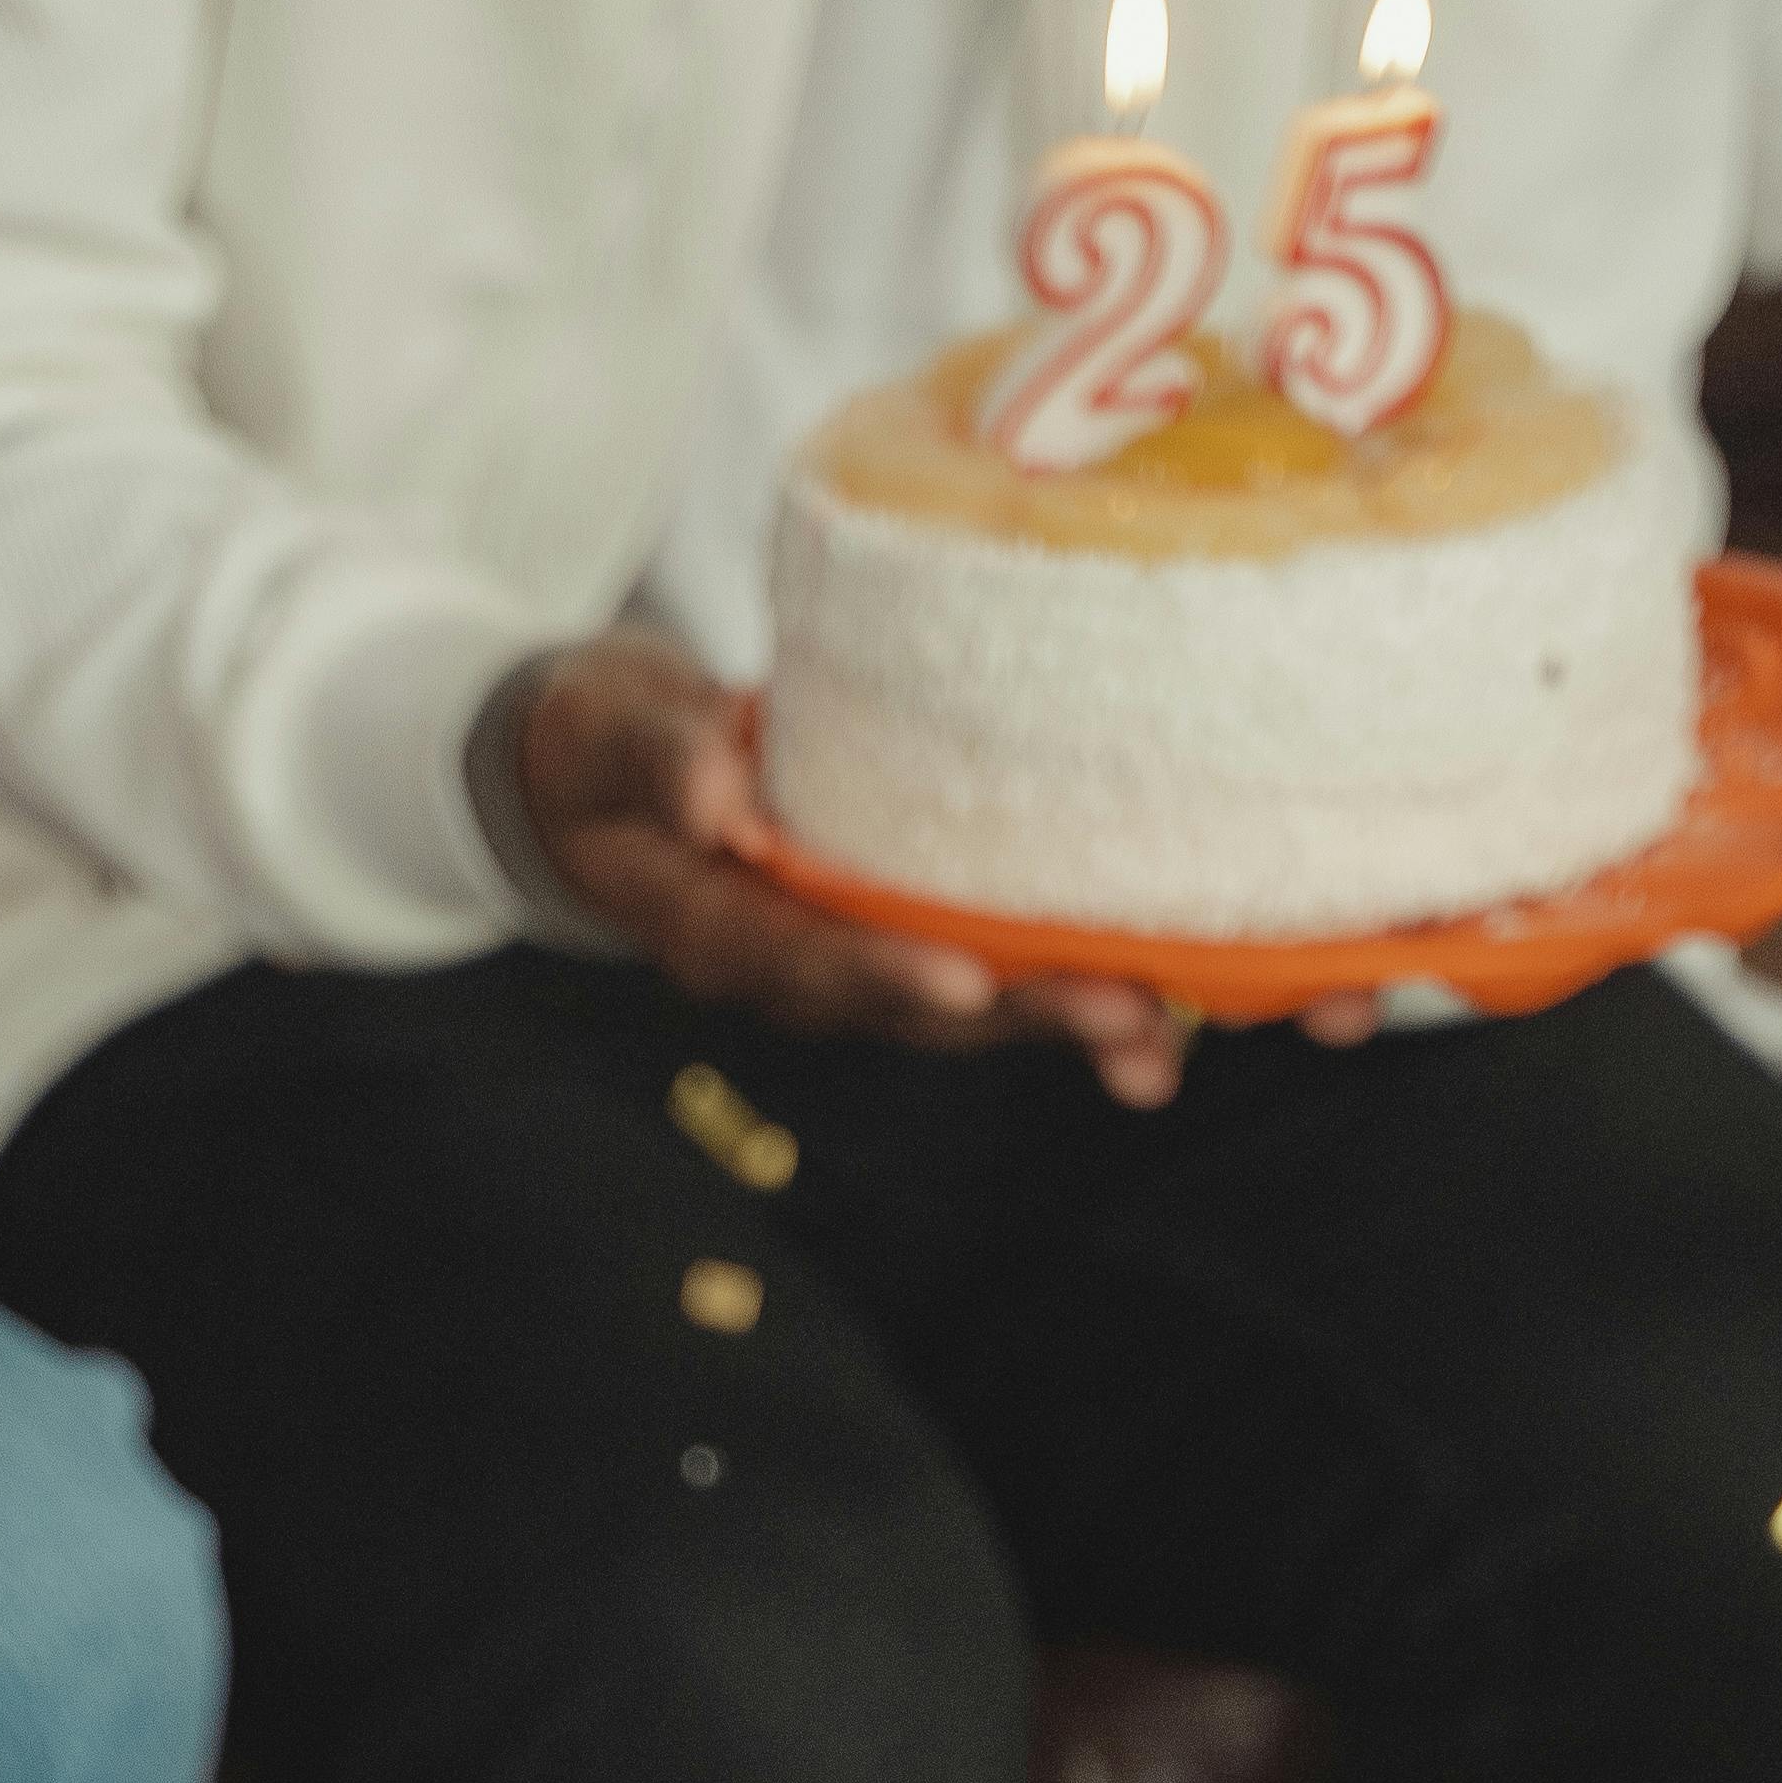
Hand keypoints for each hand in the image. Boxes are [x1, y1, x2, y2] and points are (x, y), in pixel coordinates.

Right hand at [517, 633, 1220, 1108]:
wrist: (617, 771)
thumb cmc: (610, 745)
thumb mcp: (610, 737)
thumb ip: (658, 761)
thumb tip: (713, 795)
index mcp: (722, 935)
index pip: (808, 962)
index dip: (886, 974)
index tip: (965, 976)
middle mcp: (802, 969)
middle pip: (920, 1007)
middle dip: (1025, 1018)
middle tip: (1126, 1020)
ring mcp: (863, 957)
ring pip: (976, 1005)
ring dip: (1072, 1024)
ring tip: (1167, 1045)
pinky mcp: (913, 928)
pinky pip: (999, 964)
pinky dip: (1076, 978)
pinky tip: (1170, 994)